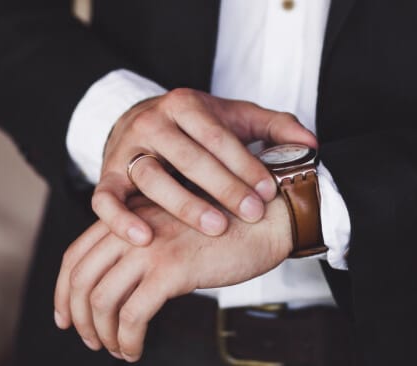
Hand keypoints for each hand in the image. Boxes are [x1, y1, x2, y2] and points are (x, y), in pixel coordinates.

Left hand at [53, 196, 292, 361]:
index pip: (76, 254)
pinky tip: (136, 349)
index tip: (66, 316)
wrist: (266, 220)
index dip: (63, 290)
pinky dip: (128, 339)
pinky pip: (132, 315)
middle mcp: (133, 227)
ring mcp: (151, 247)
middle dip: (78, 317)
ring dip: (103, 333)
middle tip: (90, 339)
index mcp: (130, 215)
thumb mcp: (175, 225)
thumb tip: (121, 285)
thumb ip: (145, 242)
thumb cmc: (228, 226)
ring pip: (102, 300)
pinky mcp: (172, 270)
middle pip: (81, 278)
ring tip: (117, 349)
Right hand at [93, 88, 315, 244]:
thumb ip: (275, 127)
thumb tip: (312, 144)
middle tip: (252, 212)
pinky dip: (120, 219)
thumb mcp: (237, 118)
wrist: (146, 123)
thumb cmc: (199, 128)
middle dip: (223, 186)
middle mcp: (152, 123)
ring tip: (216, 227)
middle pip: (187, 155)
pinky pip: (105, 198)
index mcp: (185, 105)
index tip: (269, 190)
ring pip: (150, 176)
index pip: (217, 135)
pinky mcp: (106, 175)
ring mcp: (126, 149)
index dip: (245, 163)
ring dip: (182, 204)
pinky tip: (144, 239)